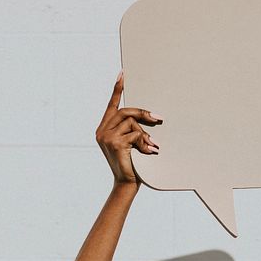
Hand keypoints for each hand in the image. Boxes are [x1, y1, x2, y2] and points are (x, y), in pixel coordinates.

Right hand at [95, 72, 161, 186]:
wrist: (126, 185)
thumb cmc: (131, 165)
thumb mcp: (130, 145)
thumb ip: (131, 131)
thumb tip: (147, 118)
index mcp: (103, 129)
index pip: (112, 106)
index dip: (117, 90)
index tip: (122, 75)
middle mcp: (102, 131)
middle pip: (125, 111)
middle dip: (143, 114)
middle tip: (158, 119)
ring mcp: (106, 137)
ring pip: (131, 123)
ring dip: (145, 134)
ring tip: (152, 146)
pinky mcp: (115, 143)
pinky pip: (135, 134)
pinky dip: (145, 142)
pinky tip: (150, 151)